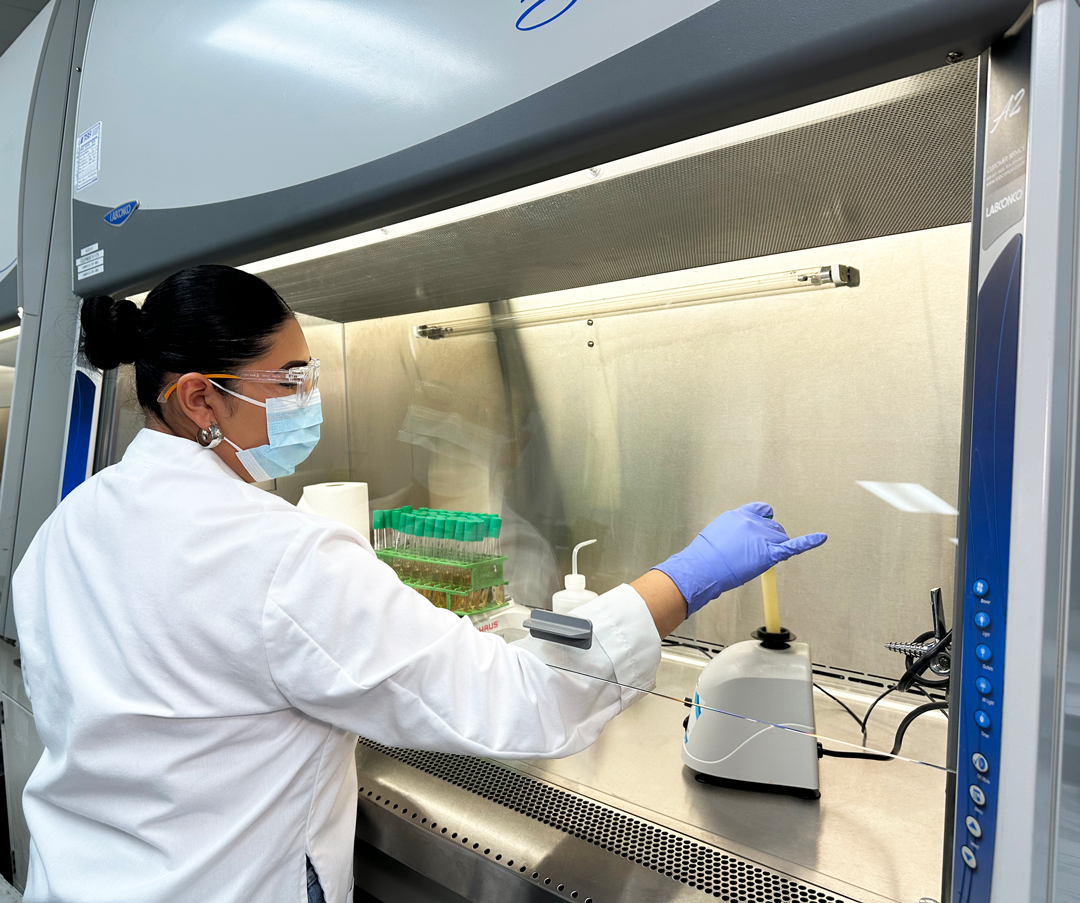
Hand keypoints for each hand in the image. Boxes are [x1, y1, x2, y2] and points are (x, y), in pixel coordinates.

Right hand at [651, 502, 826, 614]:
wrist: (702, 568)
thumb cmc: (706, 556)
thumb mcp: (718, 533)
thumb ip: (735, 531)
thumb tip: (743, 539)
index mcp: (740, 514)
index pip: (762, 511)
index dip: (764, 522)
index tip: (762, 528)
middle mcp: (753, 521)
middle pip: (774, 527)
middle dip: (771, 539)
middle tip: (756, 554)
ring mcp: (762, 536)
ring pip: (782, 538)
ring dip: (776, 548)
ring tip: (759, 560)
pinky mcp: (769, 552)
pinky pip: (793, 546)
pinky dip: (809, 542)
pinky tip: (821, 538)